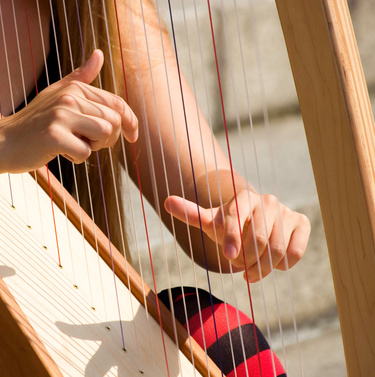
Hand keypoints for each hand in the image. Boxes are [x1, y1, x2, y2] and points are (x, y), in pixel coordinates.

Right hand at [0, 50, 137, 173]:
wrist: (4, 141)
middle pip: (114, 122)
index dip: (131, 122)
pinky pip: (85, 152)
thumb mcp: (56, 94)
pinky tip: (61, 153)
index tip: (133, 137)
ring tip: (73, 145)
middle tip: (86, 143)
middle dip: (107, 139)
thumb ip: (80, 77)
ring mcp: (60, 116)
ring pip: (104, 135)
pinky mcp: (53, 136)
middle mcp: (69, 97)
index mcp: (75, 88)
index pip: (117, 103)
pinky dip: (77, 158)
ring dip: (93, 147)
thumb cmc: (33, 122)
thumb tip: (99, 53)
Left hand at [164, 190, 309, 281]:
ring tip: (251, 271)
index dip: (232, 240)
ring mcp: (286, 212)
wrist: (254, 223)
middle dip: (246, 260)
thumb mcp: (210, 221)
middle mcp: (267, 201)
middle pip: (259, 241)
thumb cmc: (229, 225)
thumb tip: (166, 201)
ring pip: (277, 250)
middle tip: (238, 267)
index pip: (237, 220)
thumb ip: (190, 213)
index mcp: (243, 197)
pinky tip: (273, 264)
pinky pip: (295, 252)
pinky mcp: (301, 224)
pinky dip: (283, 264)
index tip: (227, 256)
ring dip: (262, 268)